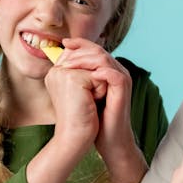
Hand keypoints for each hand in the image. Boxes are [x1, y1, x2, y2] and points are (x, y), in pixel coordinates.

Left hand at [56, 38, 146, 182]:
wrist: (109, 139)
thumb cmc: (96, 119)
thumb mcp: (82, 94)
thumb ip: (76, 77)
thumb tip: (59, 63)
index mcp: (108, 70)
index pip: (94, 48)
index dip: (79, 43)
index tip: (63, 44)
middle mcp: (117, 71)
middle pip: (98, 50)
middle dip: (79, 50)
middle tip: (64, 54)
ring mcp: (122, 79)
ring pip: (103, 58)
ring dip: (84, 60)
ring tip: (68, 65)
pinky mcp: (123, 89)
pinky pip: (111, 73)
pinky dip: (95, 72)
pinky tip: (81, 76)